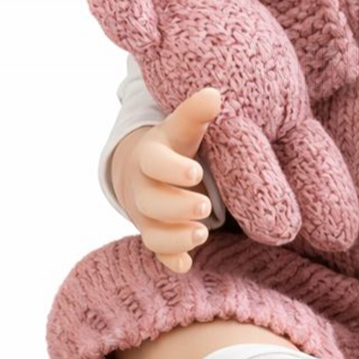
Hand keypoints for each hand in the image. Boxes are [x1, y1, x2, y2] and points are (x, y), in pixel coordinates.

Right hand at [111, 87, 221, 274]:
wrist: (145, 172)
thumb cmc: (173, 147)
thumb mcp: (182, 128)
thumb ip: (196, 114)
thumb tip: (213, 94)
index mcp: (151, 156)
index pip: (155, 162)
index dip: (172, 169)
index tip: (195, 172)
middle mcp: (144, 188)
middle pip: (152, 201)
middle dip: (176, 206)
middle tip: (204, 205)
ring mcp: (147, 215)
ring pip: (153, 231)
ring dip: (175, 236)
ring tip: (202, 233)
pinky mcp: (156, 235)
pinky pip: (159, 252)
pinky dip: (171, 259)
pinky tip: (187, 264)